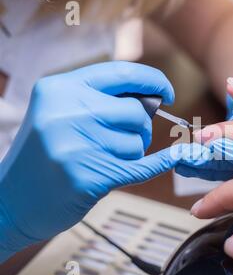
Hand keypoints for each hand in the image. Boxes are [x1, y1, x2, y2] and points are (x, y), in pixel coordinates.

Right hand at [0, 62, 204, 261]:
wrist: (10, 201)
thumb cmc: (40, 157)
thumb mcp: (58, 113)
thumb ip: (99, 100)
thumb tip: (150, 97)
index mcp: (60, 89)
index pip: (122, 73)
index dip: (152, 80)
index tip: (166, 91)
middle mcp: (68, 111)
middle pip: (136, 111)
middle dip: (140, 126)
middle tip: (126, 137)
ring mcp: (77, 144)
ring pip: (137, 142)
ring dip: (131, 153)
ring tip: (104, 159)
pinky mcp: (89, 176)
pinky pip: (140, 166)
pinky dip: (160, 163)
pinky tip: (173, 158)